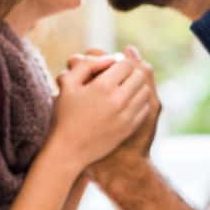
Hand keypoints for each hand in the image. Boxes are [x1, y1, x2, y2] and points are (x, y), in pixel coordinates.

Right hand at [68, 47, 160, 183]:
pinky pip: (144, 107)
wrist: (69, 151)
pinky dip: (138, 101)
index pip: (125, 64)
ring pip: (144, 91)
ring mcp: (126, 116)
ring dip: (136, 86)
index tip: (110, 67)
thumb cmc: (65, 115)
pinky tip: (126, 103)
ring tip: (123, 88)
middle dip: (130, 72)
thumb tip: (109, 58)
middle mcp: (118, 100)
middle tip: (119, 76)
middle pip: (139, 75)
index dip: (119, 62)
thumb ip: (86, 65)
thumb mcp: (68, 84)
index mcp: (102, 87)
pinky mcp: (130, 128)